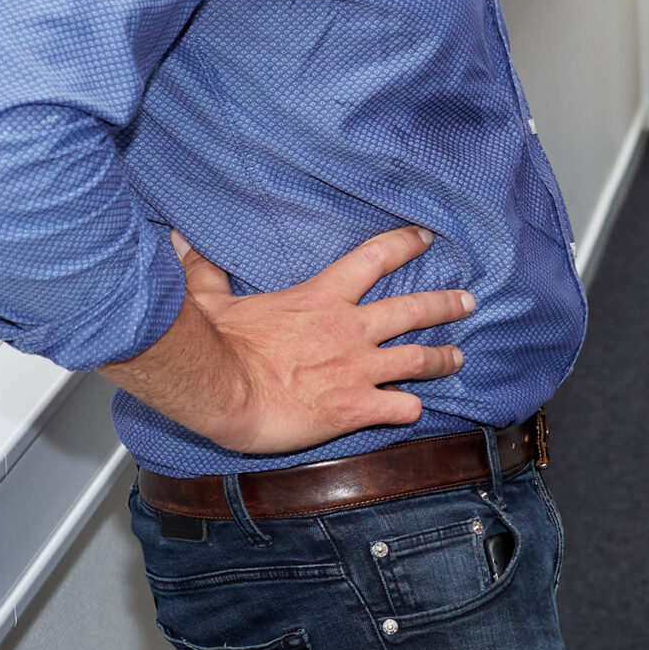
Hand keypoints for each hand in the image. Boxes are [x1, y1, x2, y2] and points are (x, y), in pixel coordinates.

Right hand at [103, 225, 471, 455]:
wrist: (223, 389)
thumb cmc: (217, 346)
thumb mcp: (210, 299)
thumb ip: (205, 272)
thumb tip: (180, 241)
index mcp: (322, 298)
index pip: (375, 258)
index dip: (405, 245)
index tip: (425, 238)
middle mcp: (351, 329)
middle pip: (414, 308)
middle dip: (446, 304)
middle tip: (468, 301)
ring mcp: (359, 369)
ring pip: (418, 358)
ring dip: (443, 357)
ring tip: (459, 357)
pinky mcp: (355, 407)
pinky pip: (398, 407)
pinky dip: (412, 409)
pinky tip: (418, 411)